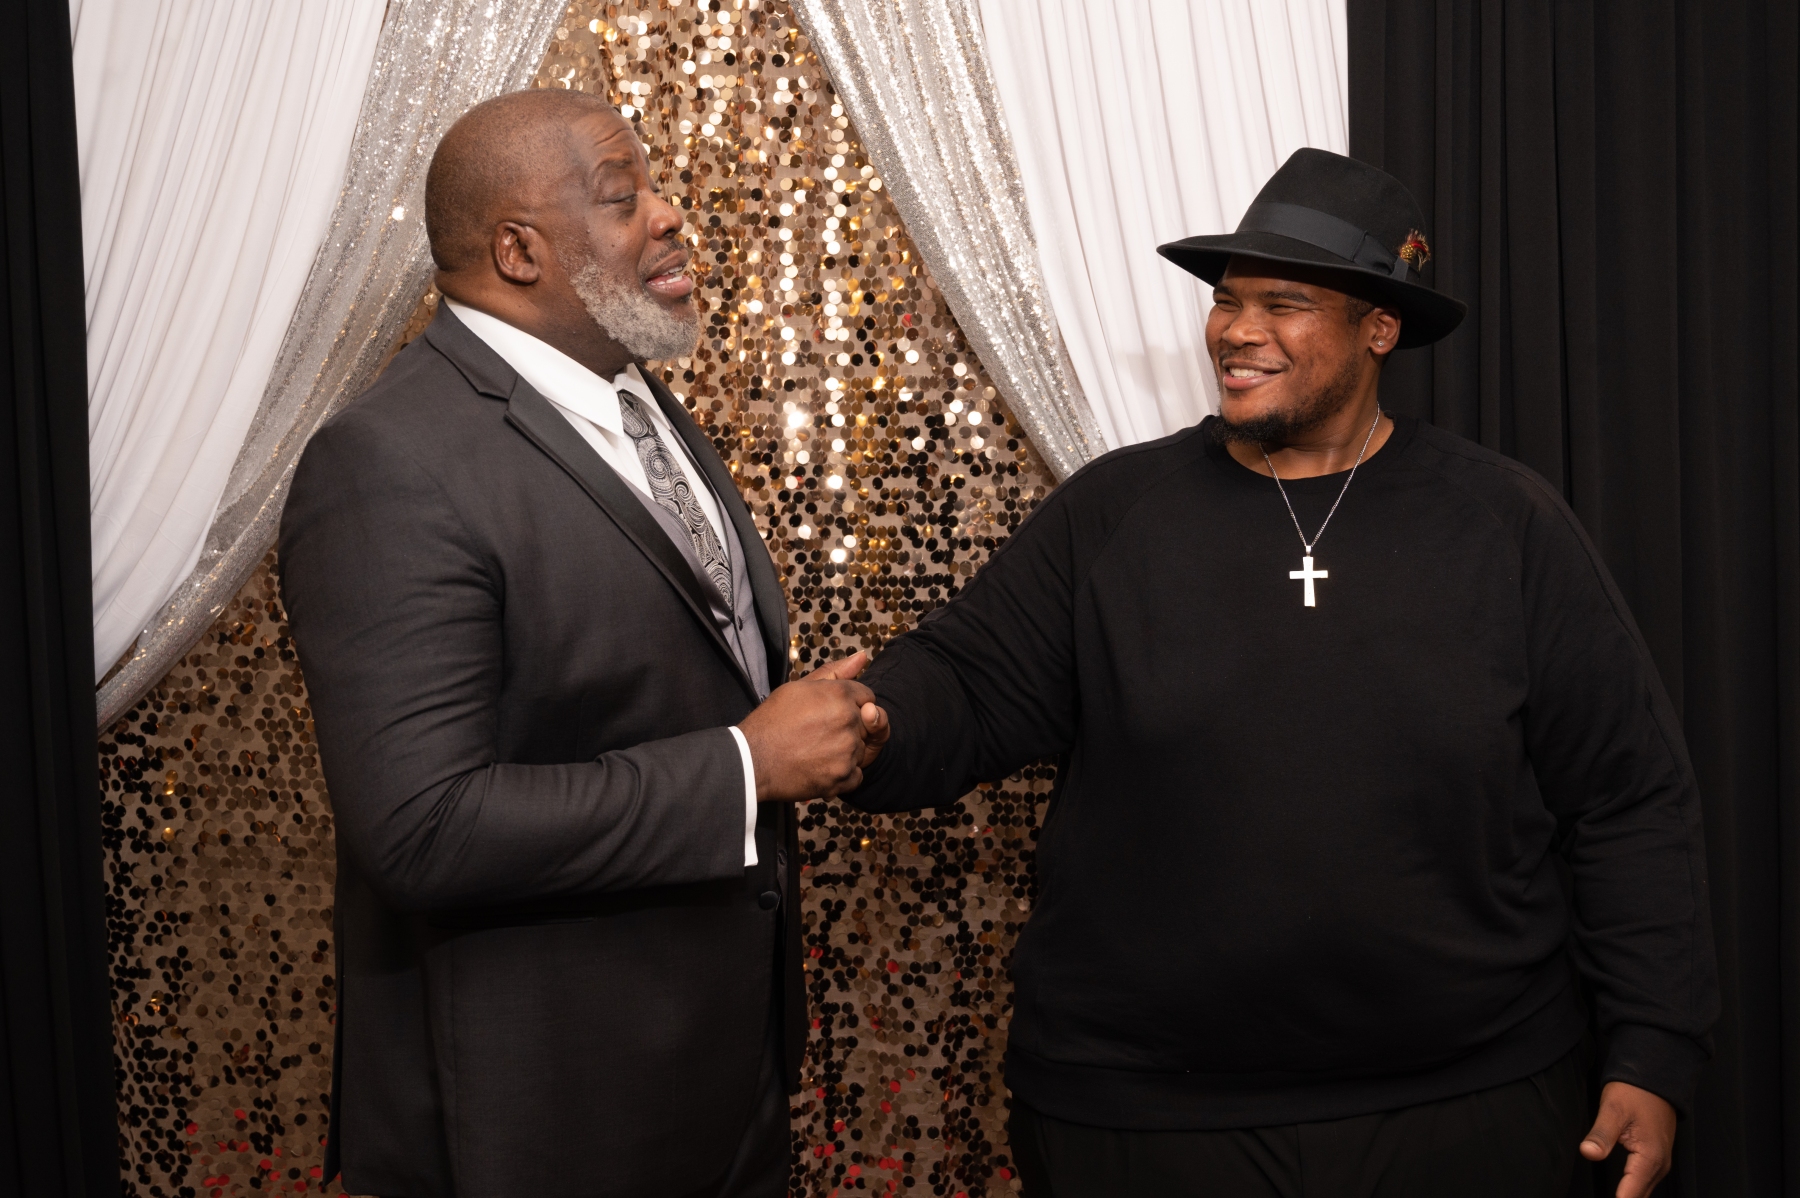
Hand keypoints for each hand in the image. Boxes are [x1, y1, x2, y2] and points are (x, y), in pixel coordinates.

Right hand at [739, 652, 877, 800]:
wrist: (753, 759)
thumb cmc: (772, 721)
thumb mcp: (799, 687)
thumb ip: (835, 671)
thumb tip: (863, 656)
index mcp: (839, 694)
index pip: (866, 697)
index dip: (850, 705)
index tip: (832, 714)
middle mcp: (848, 720)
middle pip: (866, 724)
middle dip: (849, 728)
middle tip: (820, 734)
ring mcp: (847, 750)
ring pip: (860, 751)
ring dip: (845, 753)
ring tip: (816, 751)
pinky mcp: (843, 777)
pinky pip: (856, 775)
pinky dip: (842, 775)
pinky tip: (820, 768)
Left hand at [1580, 1081, 1676, 1197]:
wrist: (1655, 1078)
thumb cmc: (1635, 1092)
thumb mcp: (1613, 1110)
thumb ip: (1601, 1134)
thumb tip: (1588, 1153)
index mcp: (1650, 1158)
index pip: (1630, 1195)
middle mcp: (1659, 1166)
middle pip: (1638, 1197)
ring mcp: (1660, 1163)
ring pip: (1642, 1192)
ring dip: (1627, 1197)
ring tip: (1609, 1197)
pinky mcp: (1656, 1158)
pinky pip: (1644, 1182)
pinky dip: (1632, 1191)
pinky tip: (1620, 1193)